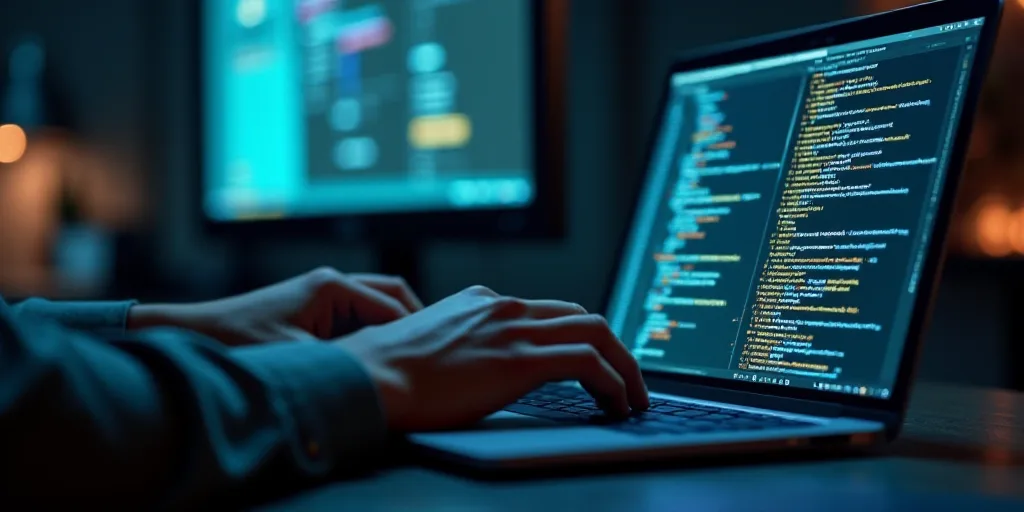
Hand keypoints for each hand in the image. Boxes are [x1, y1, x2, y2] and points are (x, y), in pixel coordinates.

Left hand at [129, 267, 423, 344]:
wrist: (195, 333)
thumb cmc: (239, 343)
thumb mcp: (297, 359)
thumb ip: (342, 365)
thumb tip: (380, 381)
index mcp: (332, 286)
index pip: (394, 307)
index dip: (417, 334)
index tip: (435, 359)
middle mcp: (331, 282)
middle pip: (393, 295)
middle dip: (415, 322)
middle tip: (434, 355)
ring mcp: (323, 292)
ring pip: (377, 305)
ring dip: (394, 329)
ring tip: (412, 359)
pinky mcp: (314, 307)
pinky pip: (358, 316)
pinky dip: (374, 333)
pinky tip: (380, 360)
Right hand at [337, 285, 648, 431]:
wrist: (366, 380)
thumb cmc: (383, 374)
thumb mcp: (428, 348)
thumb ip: (459, 348)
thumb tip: (471, 372)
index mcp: (481, 303)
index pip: (549, 311)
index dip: (581, 337)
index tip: (597, 363)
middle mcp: (502, 307)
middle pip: (582, 316)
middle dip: (614, 347)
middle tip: (627, 380)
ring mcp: (512, 329)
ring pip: (597, 332)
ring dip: (626, 366)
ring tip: (634, 398)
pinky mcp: (519, 359)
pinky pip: (590, 362)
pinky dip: (615, 382)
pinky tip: (619, 404)